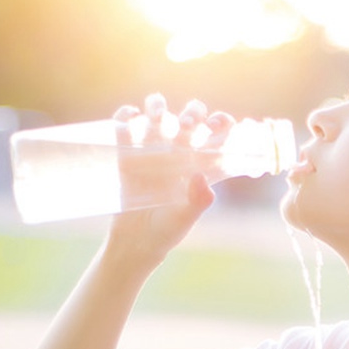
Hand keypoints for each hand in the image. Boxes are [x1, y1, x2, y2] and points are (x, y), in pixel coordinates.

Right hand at [105, 94, 233, 265]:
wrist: (134, 242)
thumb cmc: (166, 231)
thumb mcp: (184, 219)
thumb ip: (197, 201)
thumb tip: (201, 179)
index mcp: (200, 163)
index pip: (217, 135)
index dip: (221, 123)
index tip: (217, 124)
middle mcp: (179, 151)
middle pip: (190, 117)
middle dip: (192, 112)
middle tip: (187, 124)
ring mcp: (152, 149)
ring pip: (159, 114)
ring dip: (158, 106)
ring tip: (157, 116)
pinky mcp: (127, 153)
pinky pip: (126, 126)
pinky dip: (126, 115)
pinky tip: (129, 117)